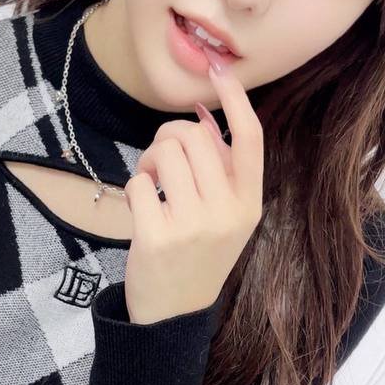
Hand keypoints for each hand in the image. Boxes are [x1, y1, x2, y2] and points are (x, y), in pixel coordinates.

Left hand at [123, 61, 263, 324]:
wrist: (173, 315)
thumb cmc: (197, 254)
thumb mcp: (226, 217)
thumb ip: (222, 171)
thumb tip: (203, 115)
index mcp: (249, 203)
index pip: (250, 139)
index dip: (235, 99)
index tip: (219, 69)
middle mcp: (227, 212)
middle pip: (194, 136)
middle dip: (169, 136)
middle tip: (161, 159)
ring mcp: (193, 226)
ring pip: (165, 152)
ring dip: (149, 160)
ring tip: (152, 184)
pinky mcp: (158, 237)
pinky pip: (138, 182)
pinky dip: (134, 188)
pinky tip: (142, 210)